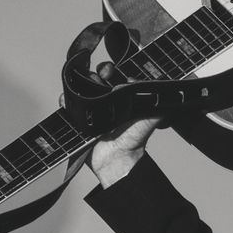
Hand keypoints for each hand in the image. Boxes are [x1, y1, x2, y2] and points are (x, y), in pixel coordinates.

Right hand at [61, 62, 161, 188]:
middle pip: (94, 81)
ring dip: (78, 85)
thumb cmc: (133, 142)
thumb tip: (168, 91)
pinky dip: (65, 101)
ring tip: (82, 86)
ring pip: (80, 91)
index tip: (108, 71)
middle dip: (93, 75)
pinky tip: (66, 98)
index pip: (112, 78)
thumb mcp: (148, 119)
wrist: (117, 161)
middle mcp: (104, 105)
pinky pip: (69, 109)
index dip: (109, 71)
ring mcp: (90, 113)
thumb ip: (158, 106)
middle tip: (96, 77)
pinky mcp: (78, 124)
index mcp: (120, 100)